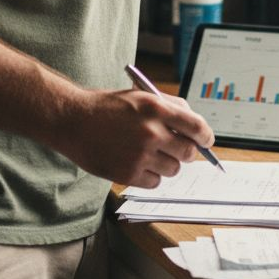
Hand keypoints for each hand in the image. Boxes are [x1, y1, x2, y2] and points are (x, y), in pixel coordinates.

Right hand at [52, 88, 215, 187]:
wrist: (71, 121)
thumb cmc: (106, 107)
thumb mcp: (139, 97)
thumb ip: (169, 107)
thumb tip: (195, 125)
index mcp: (155, 108)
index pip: (197, 127)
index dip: (205, 137)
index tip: (206, 142)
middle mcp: (150, 132)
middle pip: (188, 152)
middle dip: (187, 153)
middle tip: (178, 150)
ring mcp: (139, 155)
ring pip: (173, 169)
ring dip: (166, 164)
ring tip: (148, 154)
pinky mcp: (128, 174)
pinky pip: (155, 182)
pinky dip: (150, 176)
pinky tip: (135, 163)